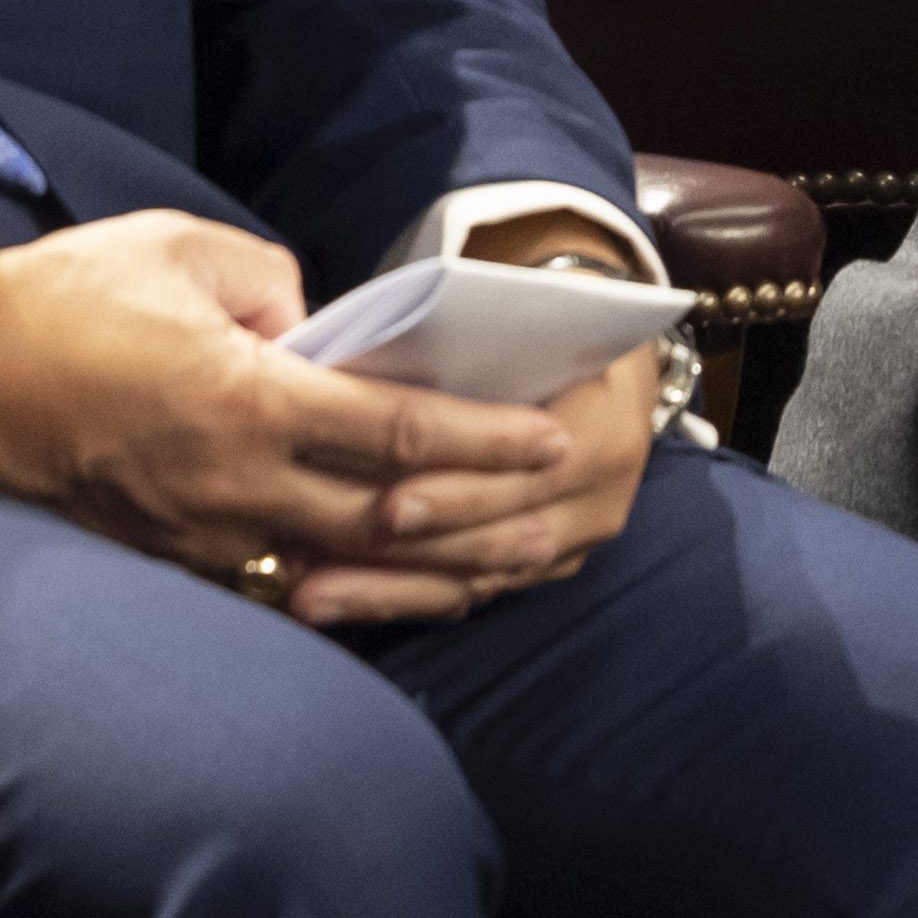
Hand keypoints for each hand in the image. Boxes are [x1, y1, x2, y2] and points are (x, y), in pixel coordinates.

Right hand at [0, 212, 598, 629]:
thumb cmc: (64, 297)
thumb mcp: (180, 247)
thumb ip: (274, 283)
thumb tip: (320, 330)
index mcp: (246, 399)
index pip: (396, 433)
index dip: (483, 440)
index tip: (547, 438)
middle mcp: (234, 484)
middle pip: (388, 521)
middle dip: (480, 520)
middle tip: (550, 513)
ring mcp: (202, 535)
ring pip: (341, 567)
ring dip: (424, 568)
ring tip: (494, 560)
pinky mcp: (171, 558)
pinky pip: (282, 580)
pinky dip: (347, 582)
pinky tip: (388, 576)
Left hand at [335, 213, 671, 614]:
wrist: (602, 353)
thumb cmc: (543, 320)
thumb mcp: (525, 316)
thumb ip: (466, 348)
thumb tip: (352, 374)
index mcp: (605, 425)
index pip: (530, 477)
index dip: (459, 497)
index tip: (386, 508)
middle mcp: (602, 496)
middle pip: (503, 541)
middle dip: (411, 556)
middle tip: (322, 563)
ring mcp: (577, 538)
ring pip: (482, 579)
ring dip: (391, 591)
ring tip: (312, 595)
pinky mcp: (546, 564)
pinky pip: (473, 591)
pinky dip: (404, 595)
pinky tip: (339, 601)